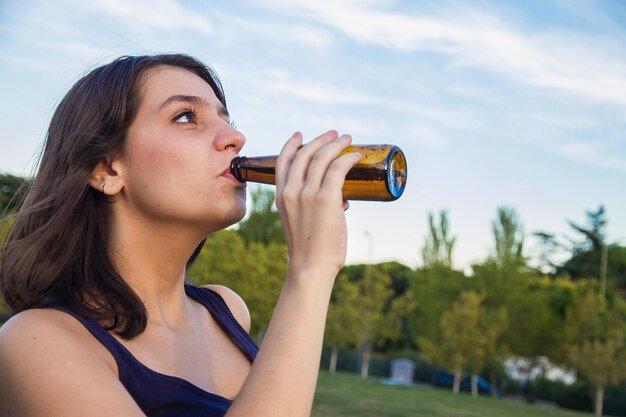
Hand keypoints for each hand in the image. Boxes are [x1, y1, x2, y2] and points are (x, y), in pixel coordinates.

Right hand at [274, 130, 361, 278]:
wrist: (310, 267)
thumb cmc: (309, 249)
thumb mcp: (299, 222)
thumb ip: (314, 208)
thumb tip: (342, 202)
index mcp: (281, 196)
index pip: (283, 161)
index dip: (291, 144)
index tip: (300, 135)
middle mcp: (291, 191)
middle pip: (304, 153)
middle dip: (320, 140)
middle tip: (334, 135)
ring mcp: (307, 194)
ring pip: (322, 157)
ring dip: (336, 144)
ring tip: (348, 140)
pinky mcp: (326, 199)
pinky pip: (338, 168)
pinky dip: (347, 158)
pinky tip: (356, 156)